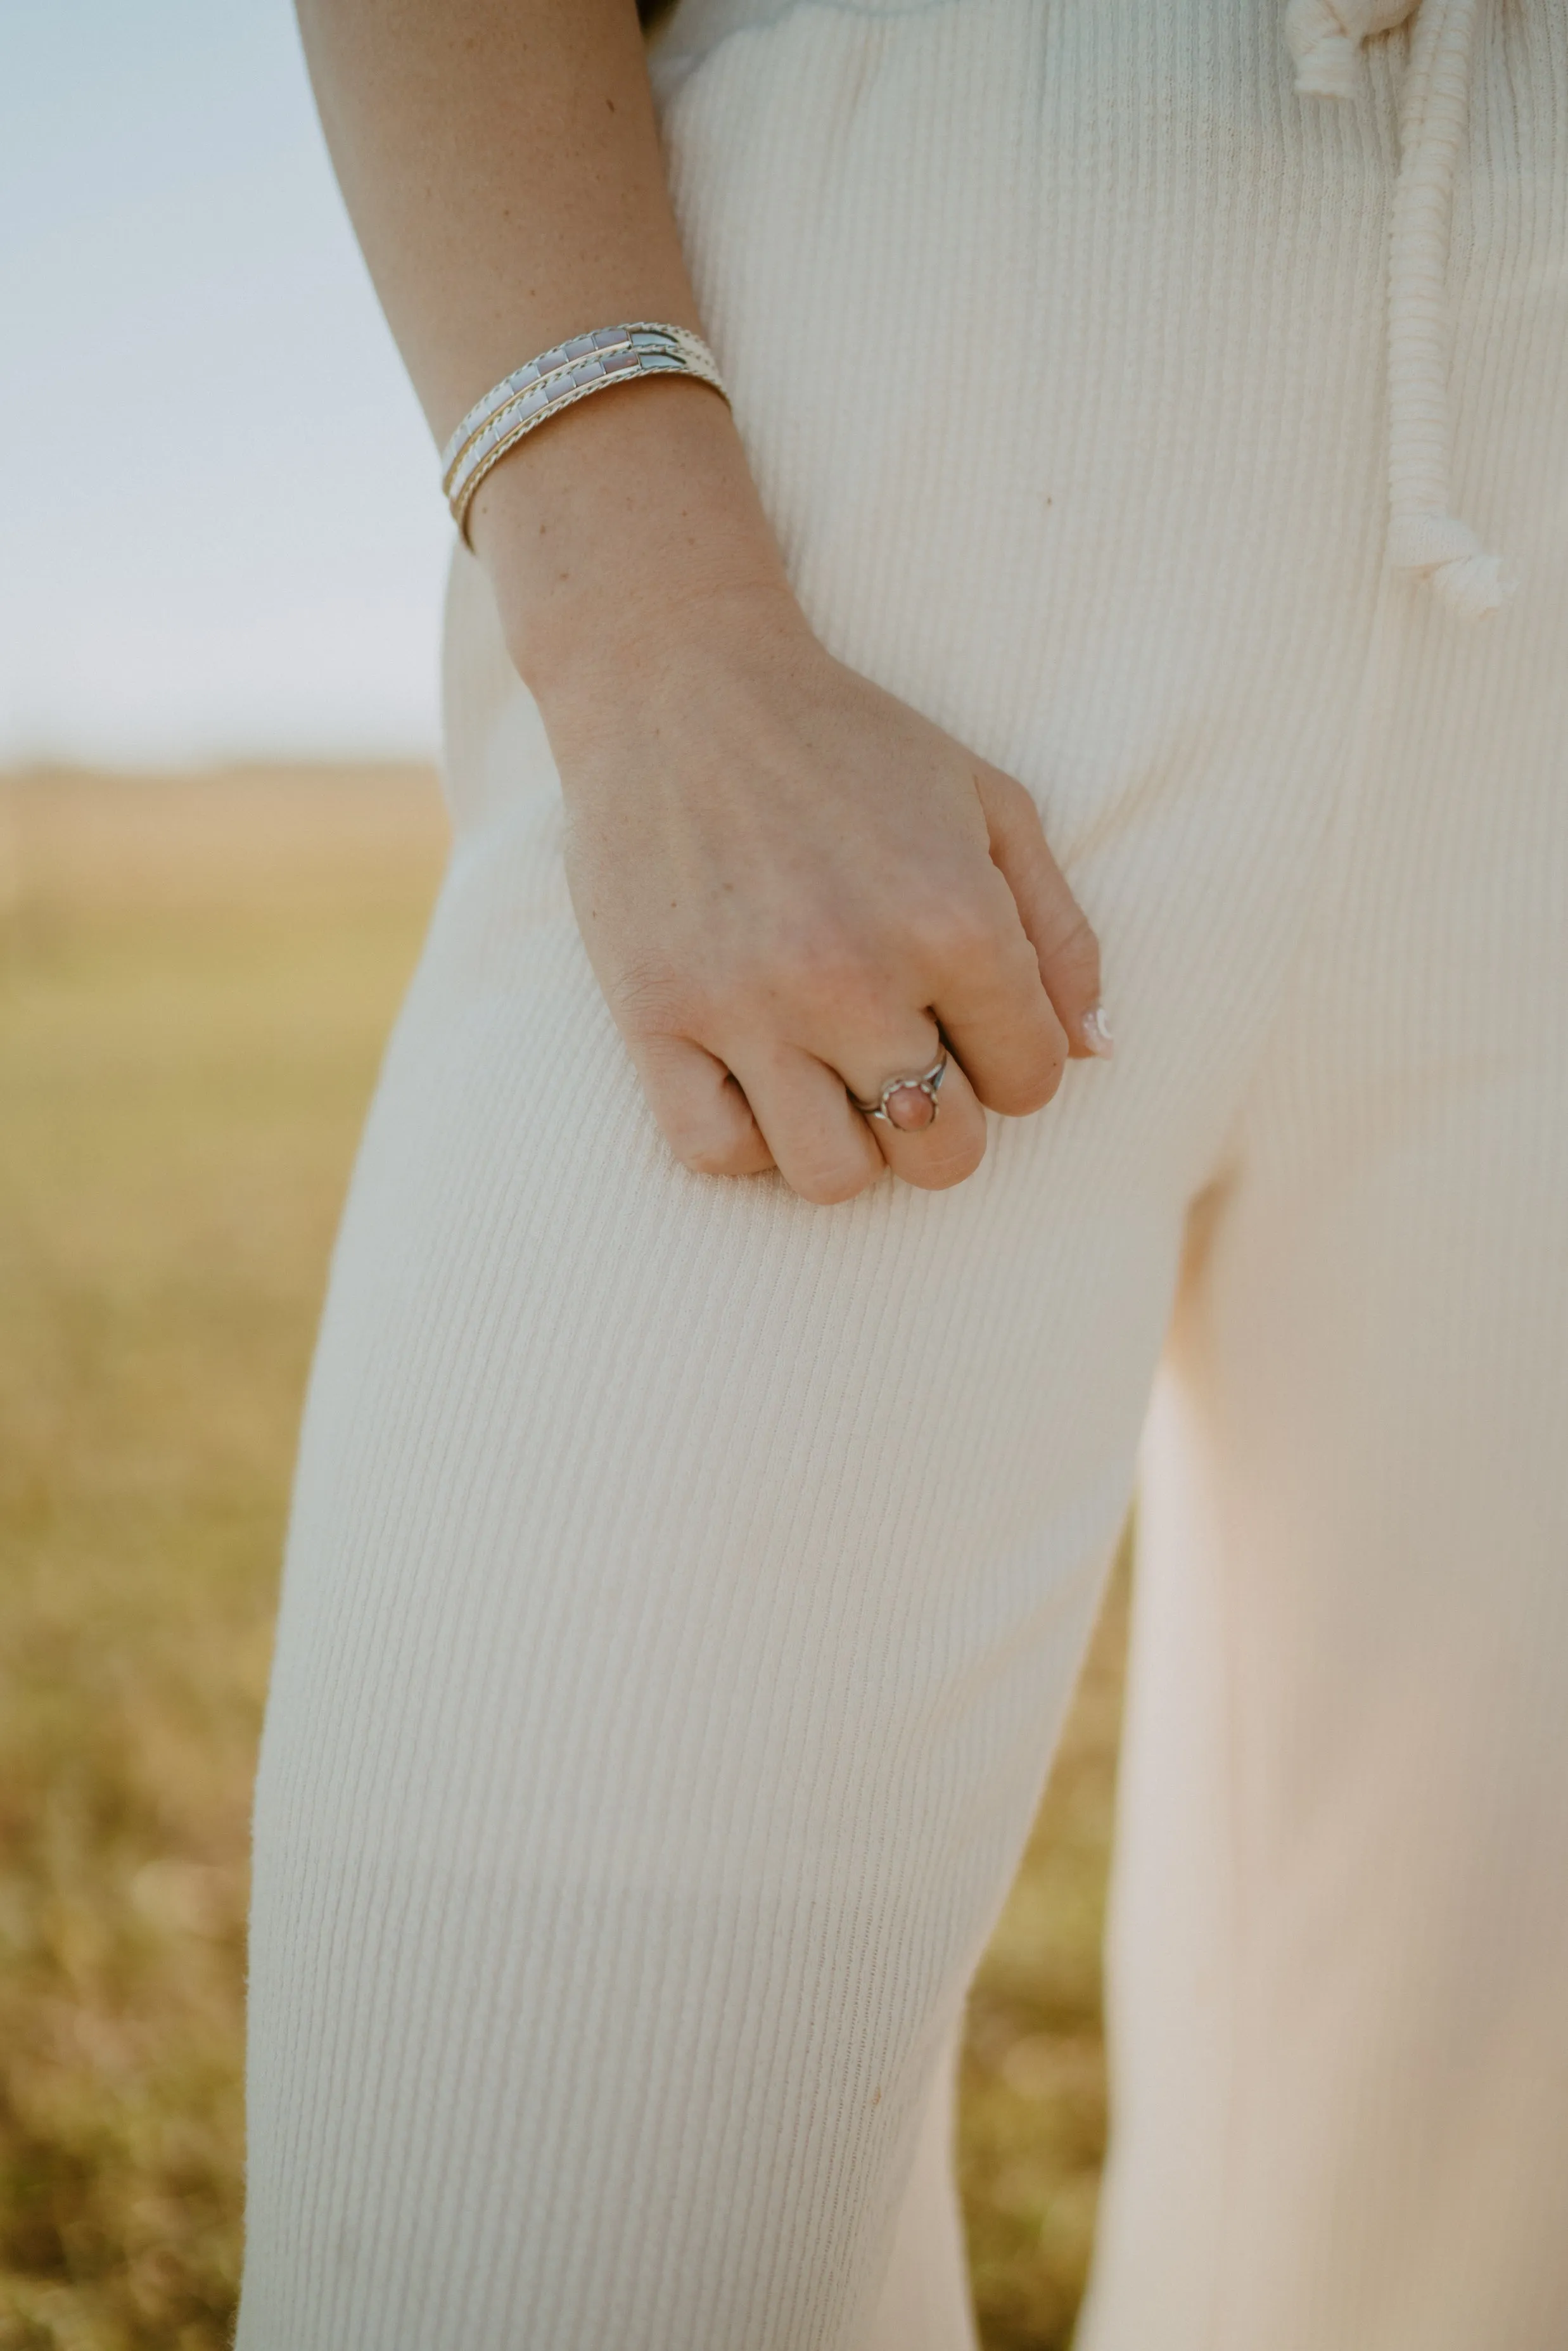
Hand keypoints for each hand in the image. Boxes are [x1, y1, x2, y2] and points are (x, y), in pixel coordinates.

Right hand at [535, 580, 1106, 1203]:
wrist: (677, 679)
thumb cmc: (847, 741)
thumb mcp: (988, 801)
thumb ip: (1059, 931)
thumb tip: (1095, 1053)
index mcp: (955, 921)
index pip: (1031, 1084)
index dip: (1012, 1061)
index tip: (967, 1018)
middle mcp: (855, 976)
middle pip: (942, 1154)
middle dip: (942, 1122)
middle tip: (905, 1059)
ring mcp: (748, 1004)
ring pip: (832, 1178)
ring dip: (846, 1146)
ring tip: (830, 1080)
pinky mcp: (656, 1017)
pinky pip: (715, 1153)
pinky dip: (745, 1139)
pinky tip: (755, 1078)